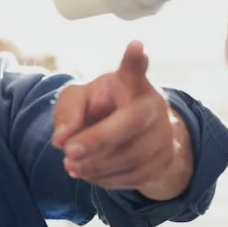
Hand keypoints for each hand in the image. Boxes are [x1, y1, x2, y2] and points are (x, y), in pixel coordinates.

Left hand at [52, 41, 191, 200]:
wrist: (133, 134)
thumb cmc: (101, 108)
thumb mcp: (78, 100)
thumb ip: (66, 112)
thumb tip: (62, 140)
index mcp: (130, 83)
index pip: (133, 69)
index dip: (135, 60)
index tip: (136, 47)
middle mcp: (152, 104)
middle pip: (130, 122)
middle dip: (98, 140)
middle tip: (68, 153)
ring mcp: (164, 133)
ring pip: (131, 156)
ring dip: (96, 166)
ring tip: (72, 166)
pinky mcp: (165, 159)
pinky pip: (135, 177)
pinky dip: (107, 179)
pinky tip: (90, 174)